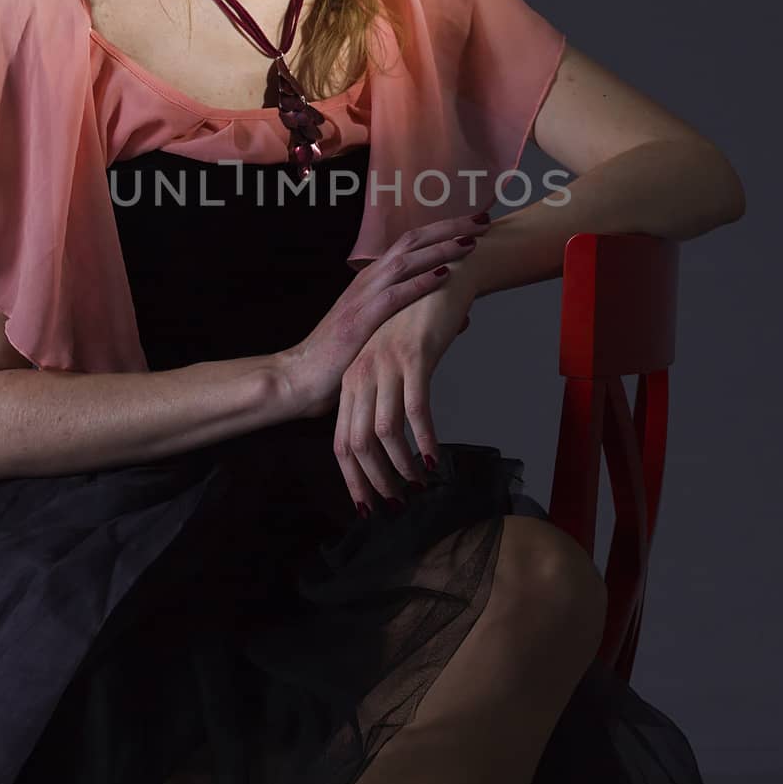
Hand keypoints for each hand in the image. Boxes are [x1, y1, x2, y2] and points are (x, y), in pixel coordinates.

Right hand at [275, 213, 491, 421]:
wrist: (298, 377)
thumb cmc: (340, 360)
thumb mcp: (384, 335)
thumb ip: (419, 321)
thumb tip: (462, 318)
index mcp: (371, 281)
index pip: (411, 244)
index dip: (443, 231)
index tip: (473, 224)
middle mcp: (367, 281)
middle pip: (412, 241)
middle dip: (449, 229)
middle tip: (482, 219)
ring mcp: (361, 298)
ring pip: (406, 261)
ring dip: (440, 249)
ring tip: (471, 241)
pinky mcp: (359, 320)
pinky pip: (394, 295)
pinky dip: (420, 283)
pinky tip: (444, 275)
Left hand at [333, 257, 478, 513]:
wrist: (441, 277)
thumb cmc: (417, 325)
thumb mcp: (391, 363)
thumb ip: (383, 397)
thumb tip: (385, 444)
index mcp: (353, 381)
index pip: (342, 441)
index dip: (353, 478)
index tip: (368, 507)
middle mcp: (362, 374)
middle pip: (357, 443)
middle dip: (374, 481)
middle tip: (396, 506)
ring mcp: (386, 365)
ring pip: (385, 432)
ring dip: (402, 466)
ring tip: (419, 486)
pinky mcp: (414, 357)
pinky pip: (416, 409)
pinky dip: (424, 440)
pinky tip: (435, 460)